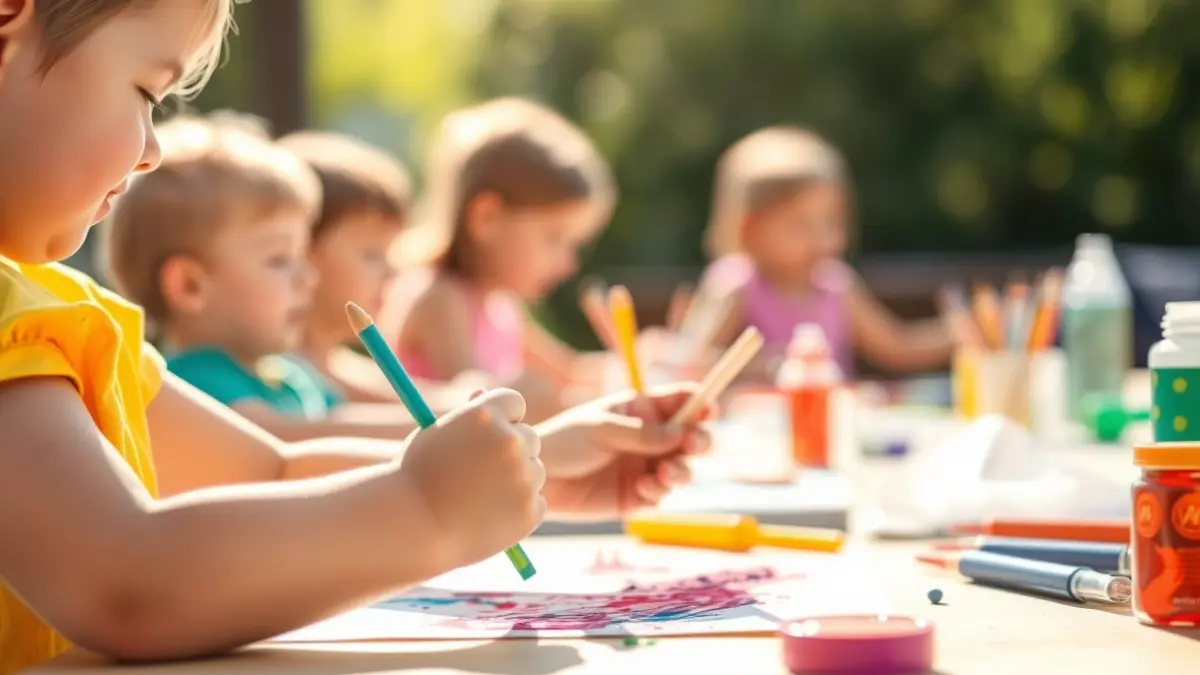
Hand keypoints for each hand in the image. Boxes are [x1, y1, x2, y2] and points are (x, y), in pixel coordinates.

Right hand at [399, 388, 545, 568]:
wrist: (411, 529)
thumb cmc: (415, 479)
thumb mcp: (435, 436)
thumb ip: (468, 418)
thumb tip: (489, 398)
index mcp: (485, 415)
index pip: (515, 403)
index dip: (504, 418)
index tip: (490, 434)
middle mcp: (510, 441)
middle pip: (530, 437)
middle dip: (512, 452)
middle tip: (482, 472)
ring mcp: (524, 477)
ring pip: (534, 471)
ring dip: (516, 481)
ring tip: (478, 498)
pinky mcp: (530, 509)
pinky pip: (534, 502)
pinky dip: (517, 509)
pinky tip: (486, 518)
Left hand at [535, 384, 714, 518]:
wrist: (538, 478)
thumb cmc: (565, 441)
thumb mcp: (601, 429)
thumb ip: (640, 433)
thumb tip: (678, 434)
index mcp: (643, 410)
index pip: (682, 402)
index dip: (701, 403)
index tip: (709, 409)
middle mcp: (651, 438)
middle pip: (693, 437)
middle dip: (700, 441)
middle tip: (692, 445)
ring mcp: (646, 467)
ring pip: (684, 469)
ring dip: (682, 470)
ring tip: (664, 472)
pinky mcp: (638, 496)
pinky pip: (662, 494)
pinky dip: (659, 491)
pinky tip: (642, 488)